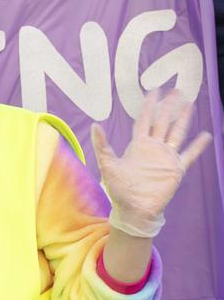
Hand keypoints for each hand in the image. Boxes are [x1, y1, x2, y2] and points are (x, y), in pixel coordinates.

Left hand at [90, 90, 212, 237]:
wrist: (134, 209)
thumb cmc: (119, 189)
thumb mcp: (108, 165)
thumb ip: (102, 146)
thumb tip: (94, 125)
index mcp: (138, 145)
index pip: (144, 120)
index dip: (149, 106)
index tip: (154, 91)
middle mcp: (153, 148)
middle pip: (163, 122)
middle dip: (169, 106)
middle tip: (177, 90)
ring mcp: (165, 157)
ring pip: (177, 133)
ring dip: (183, 119)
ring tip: (190, 104)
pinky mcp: (176, 168)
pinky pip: (189, 154)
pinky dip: (197, 145)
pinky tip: (205, 135)